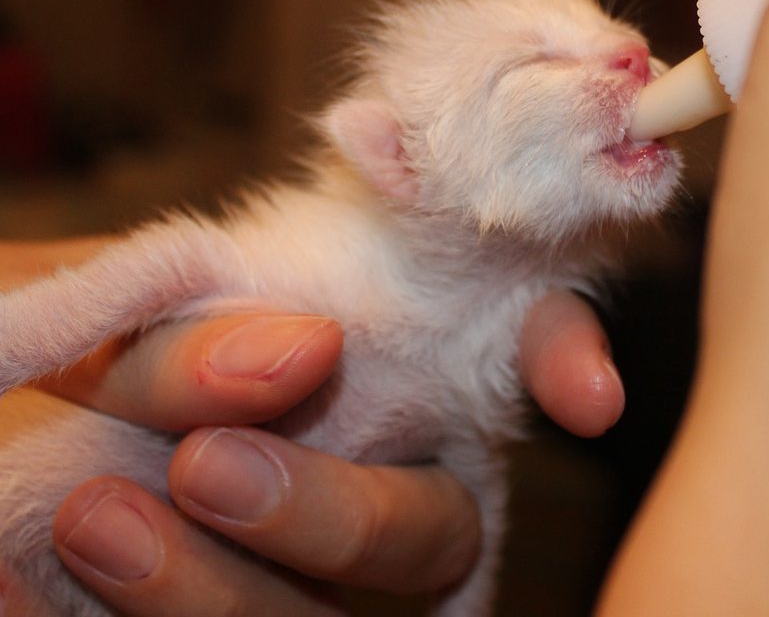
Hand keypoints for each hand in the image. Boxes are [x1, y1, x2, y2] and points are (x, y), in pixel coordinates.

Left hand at [0, 239, 623, 615]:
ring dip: (225, 593)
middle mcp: (363, 469)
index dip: (562, 357)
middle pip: (433, 529)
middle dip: (342, 511)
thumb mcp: (96, 311)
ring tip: (91, 517)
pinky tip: (32, 585)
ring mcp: (301, 578)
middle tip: (207, 466)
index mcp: (361, 359)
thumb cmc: (39, 339)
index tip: (583, 398)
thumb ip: (177, 318)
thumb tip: (297, 351)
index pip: (509, 344)